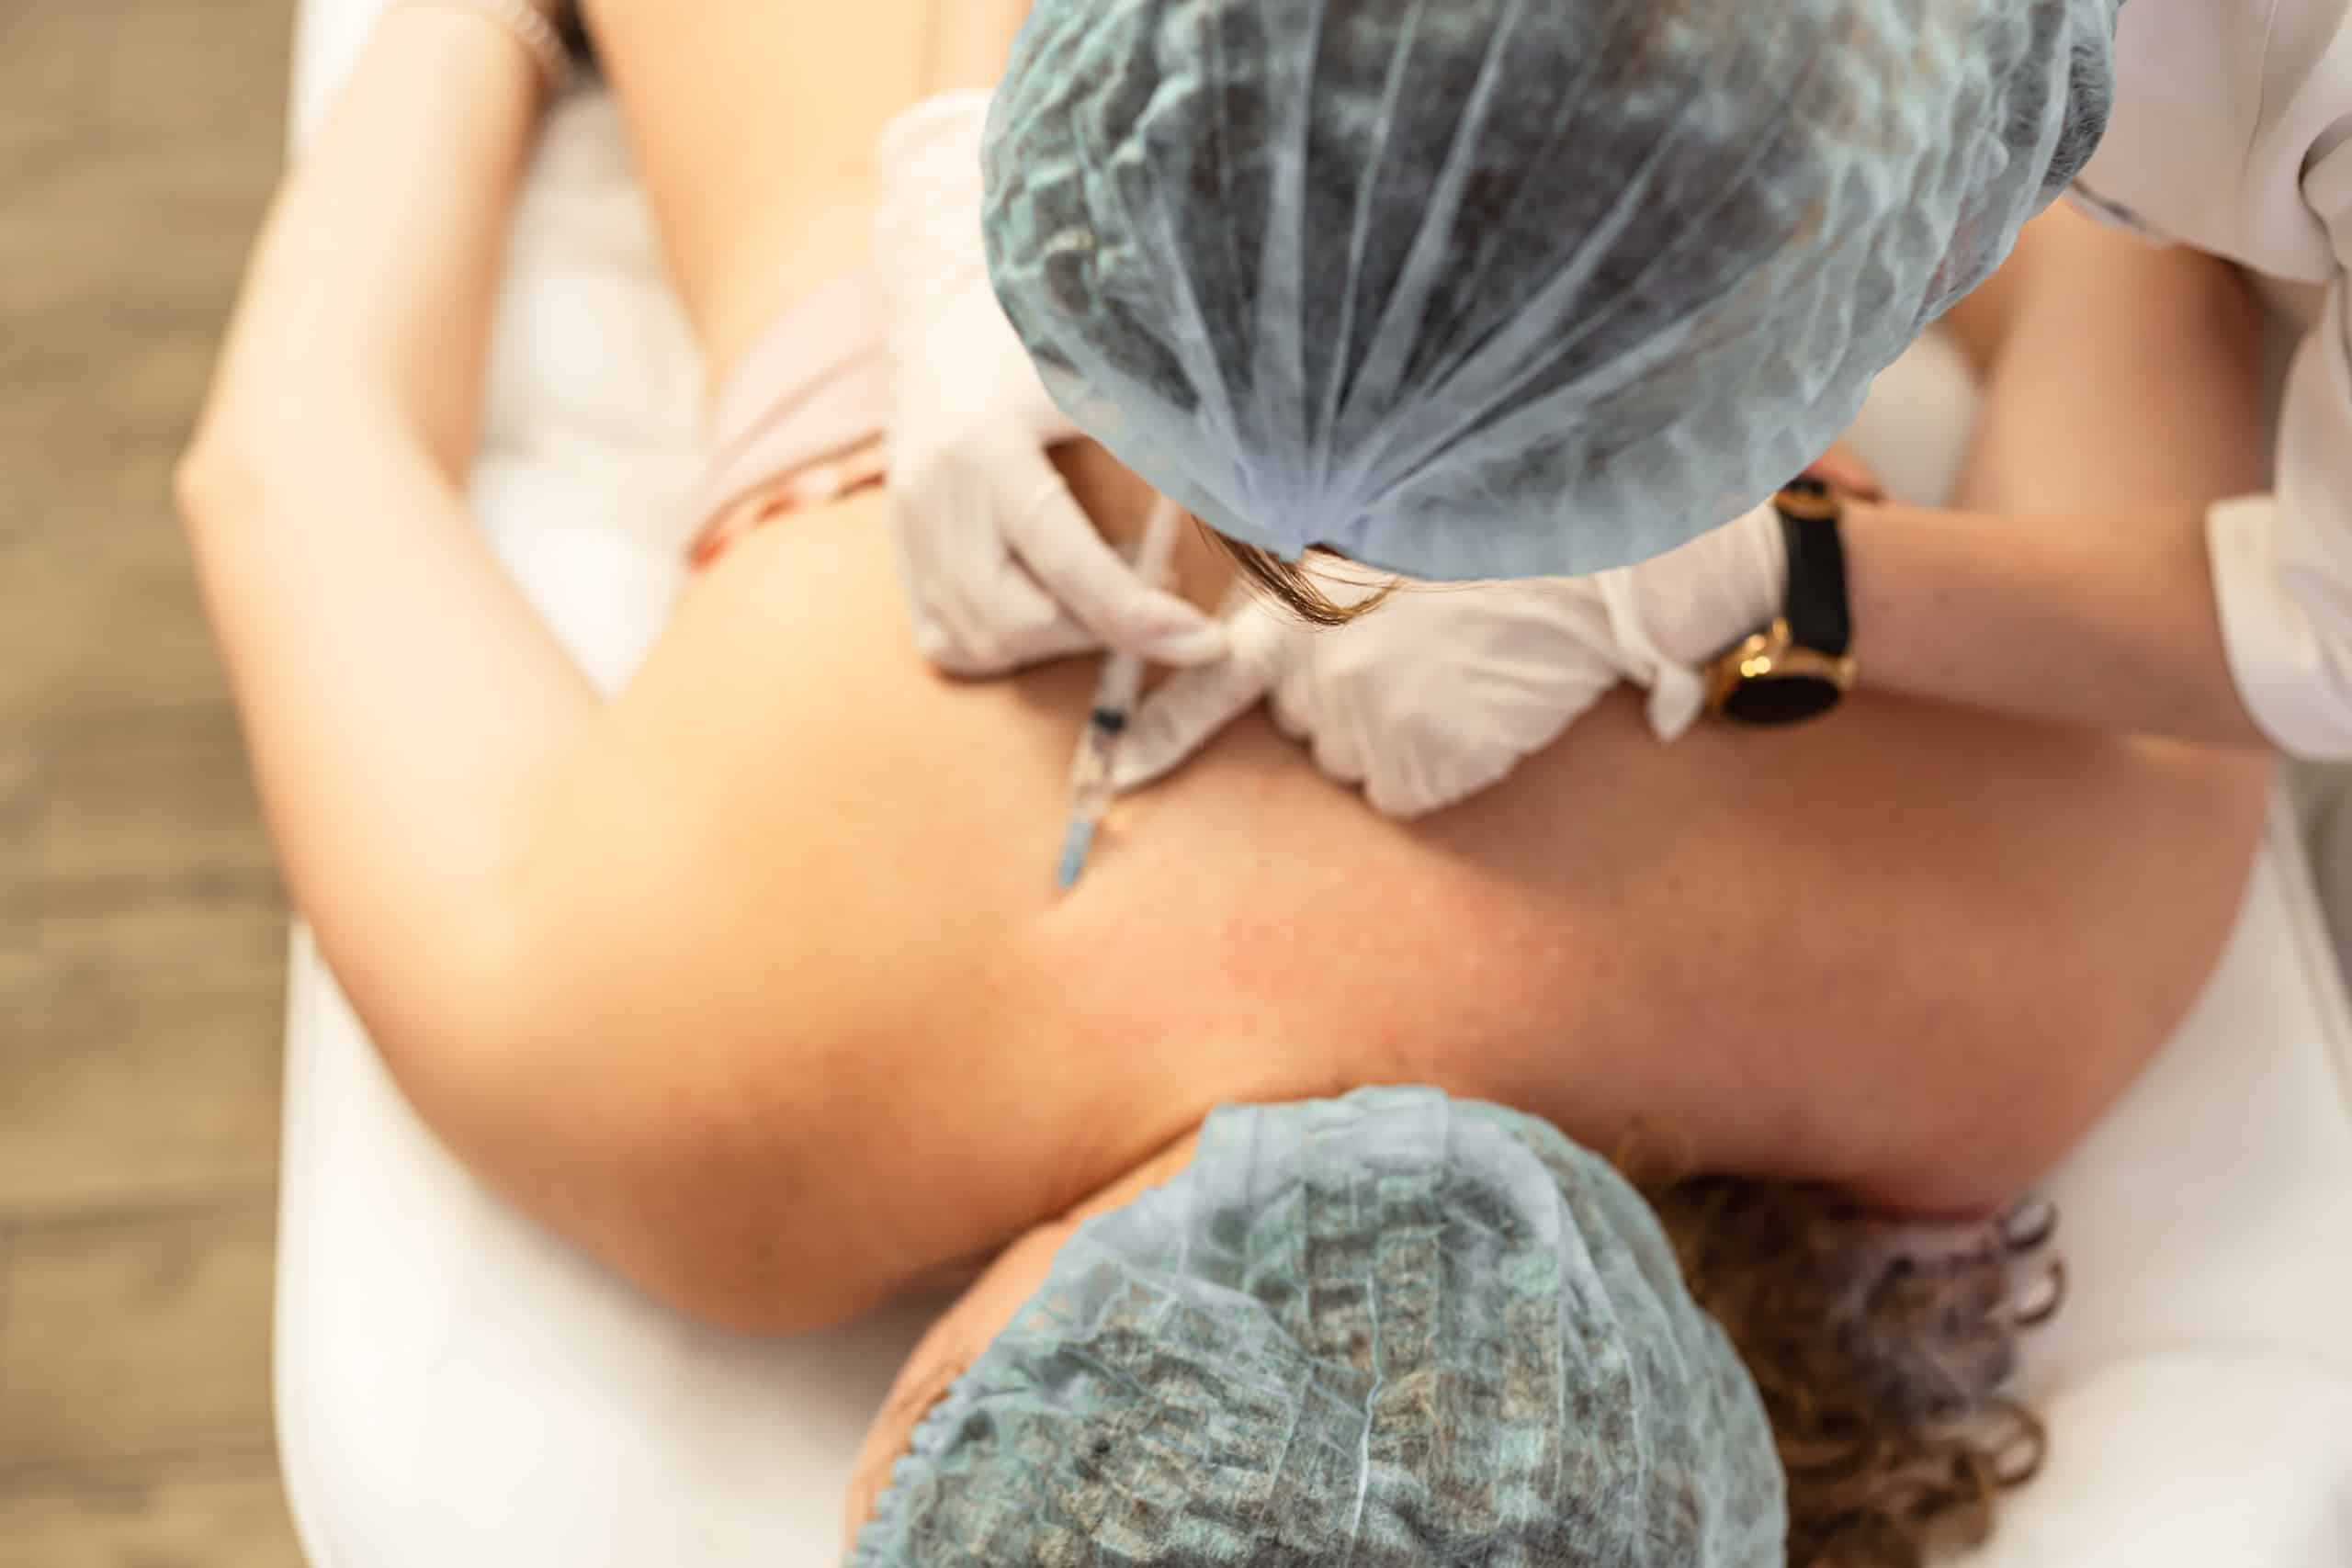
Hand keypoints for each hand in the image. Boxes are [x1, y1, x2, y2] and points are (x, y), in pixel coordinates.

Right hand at [871, 92, 1224, 674]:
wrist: (945, 311)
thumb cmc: (1045, 336)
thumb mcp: (1111, 374)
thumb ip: (1175, 438)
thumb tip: (1262, 507)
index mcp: (990, 446)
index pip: (1070, 565)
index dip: (1143, 619)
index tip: (1207, 642)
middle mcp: (937, 494)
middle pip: (1021, 620)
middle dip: (1100, 629)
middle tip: (1151, 594)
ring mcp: (908, 525)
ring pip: (984, 640)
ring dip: (1057, 638)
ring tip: (1100, 589)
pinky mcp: (898, 546)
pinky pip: (948, 638)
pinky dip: (1005, 644)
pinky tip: (1045, 603)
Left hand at [1114, 567, 1699, 817]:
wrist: (1587, 561)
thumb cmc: (1493, 544)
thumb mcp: (1378, 543)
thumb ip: (1323, 593)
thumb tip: (1280, 643)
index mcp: (1300, 607)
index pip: (1210, 682)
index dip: (1162, 734)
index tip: (1114, 778)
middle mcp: (1317, 667)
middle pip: (1308, 729)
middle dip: (1354, 703)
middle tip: (1425, 650)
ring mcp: (1366, 717)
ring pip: (1360, 764)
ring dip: (1402, 737)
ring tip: (1461, 672)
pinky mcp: (1421, 760)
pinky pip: (1412, 792)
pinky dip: (1446, 767)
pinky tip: (1480, 709)